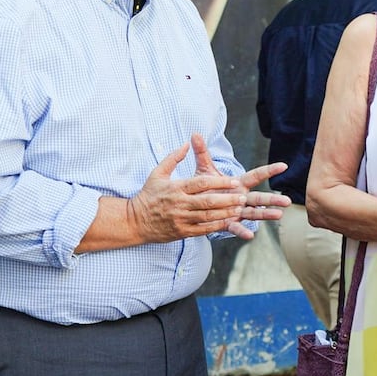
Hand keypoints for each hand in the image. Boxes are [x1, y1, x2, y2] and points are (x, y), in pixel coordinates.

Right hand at [126, 140, 253, 242]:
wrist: (134, 221)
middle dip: (227, 199)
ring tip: (239, 209)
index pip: (201, 183)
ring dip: (226, 213)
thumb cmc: (147, 195)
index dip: (220, 182)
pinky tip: (228, 222)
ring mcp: (181, 219)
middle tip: (242, 197)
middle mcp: (179, 204)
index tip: (235, 181)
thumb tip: (186, 143)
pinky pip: (202, 229)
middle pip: (208, 201)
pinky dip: (216, 226)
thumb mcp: (157, 173)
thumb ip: (173, 158)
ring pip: (208, 216)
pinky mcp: (181, 232)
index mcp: (175, 188)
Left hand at [186, 134, 290, 238]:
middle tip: (287, 201)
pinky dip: (243, 231)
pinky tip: (250, 236)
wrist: (195, 205)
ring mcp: (237, 211)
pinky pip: (236, 227)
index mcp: (238, 183)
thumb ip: (202, 153)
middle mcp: (241, 197)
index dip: (269, 170)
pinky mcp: (228, 222)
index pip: (256, 175)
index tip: (284, 165)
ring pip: (254, 213)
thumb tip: (195, 134)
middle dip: (273, 199)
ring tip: (279, 215)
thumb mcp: (204, 169)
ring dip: (266, 214)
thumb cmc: (205, 186)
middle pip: (259, 197)